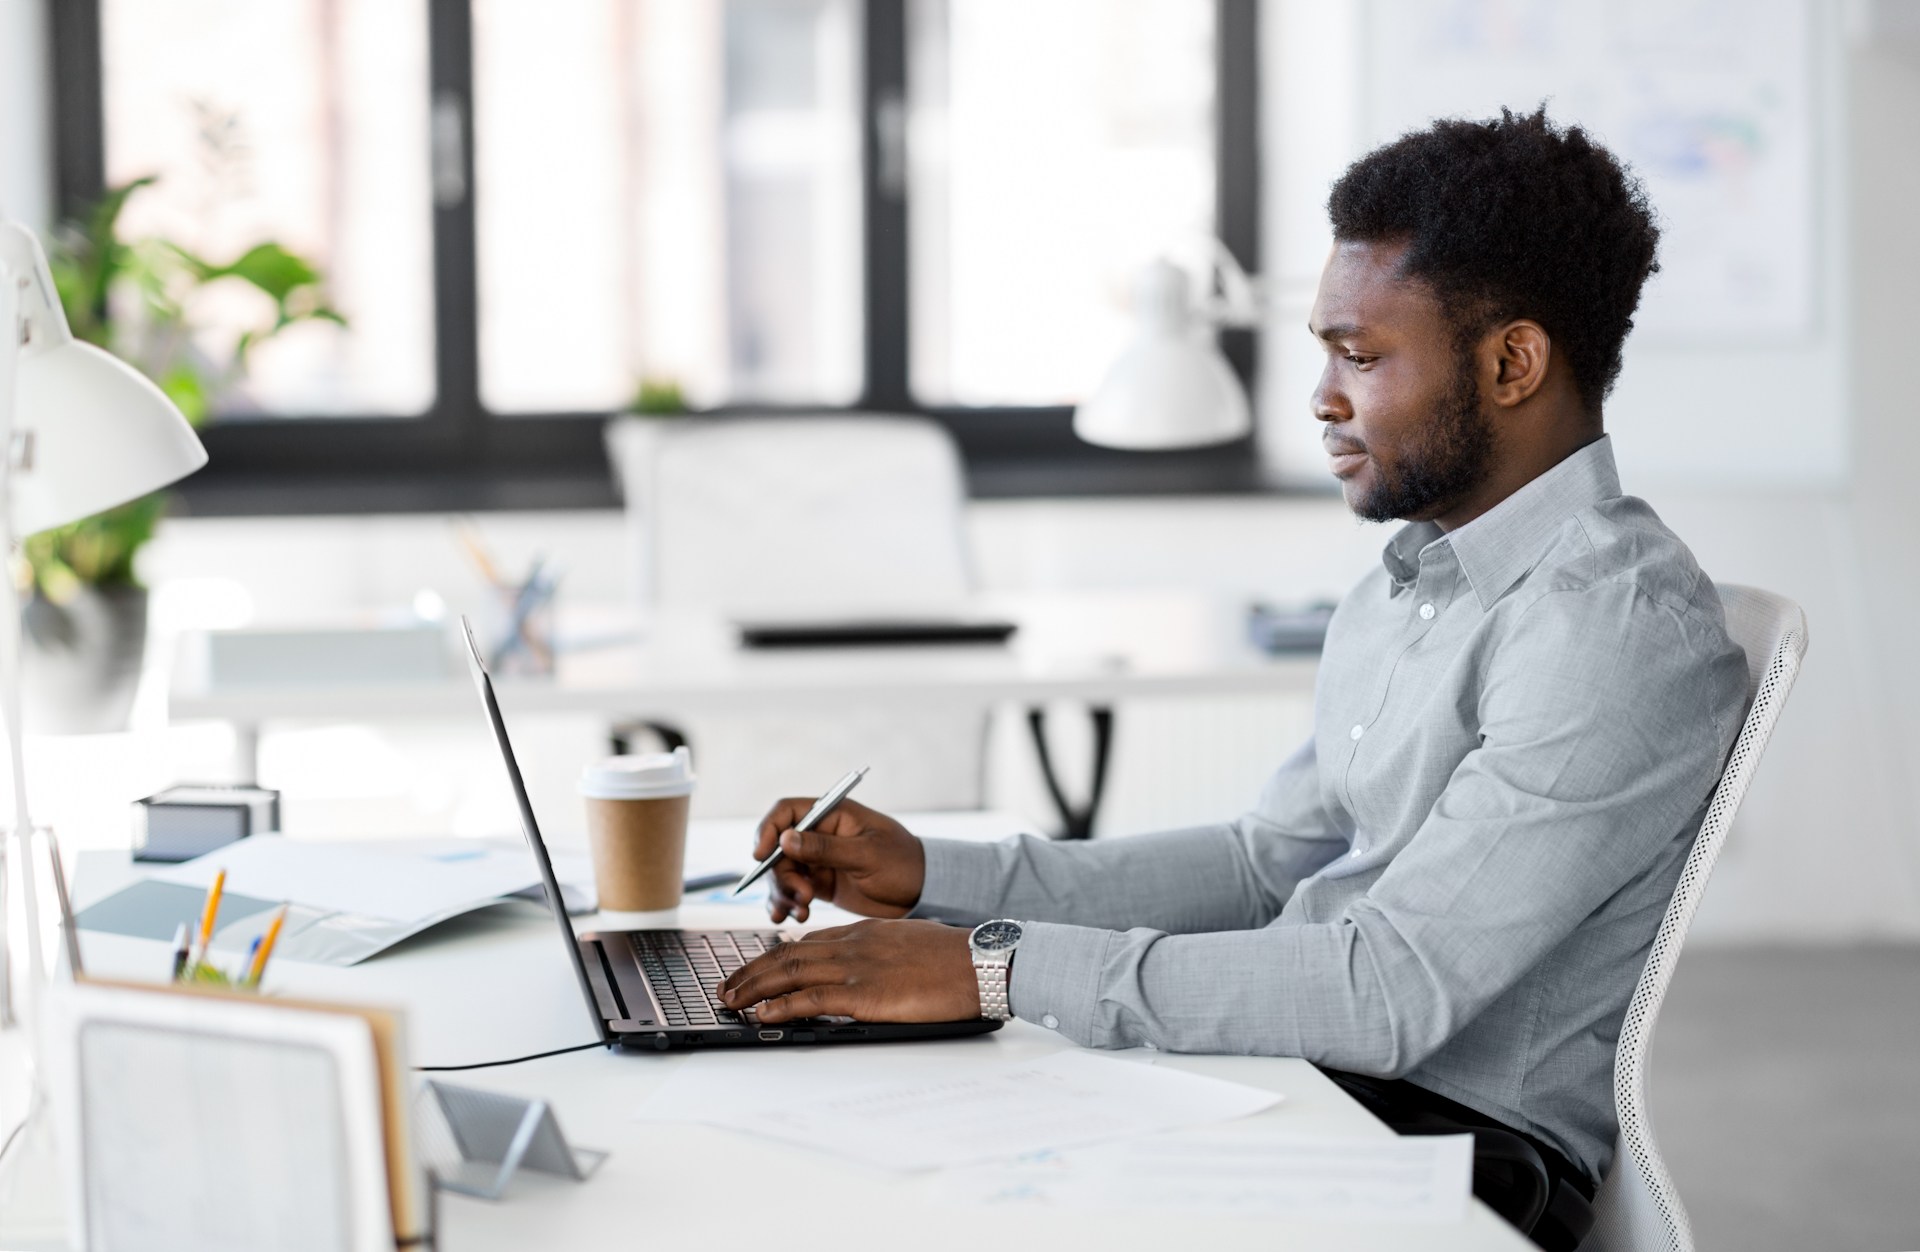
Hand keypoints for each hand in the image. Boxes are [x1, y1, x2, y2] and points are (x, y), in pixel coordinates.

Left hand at [718, 918, 977, 1022]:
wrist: (979, 962)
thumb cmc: (952, 958)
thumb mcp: (907, 943)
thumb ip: (877, 953)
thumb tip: (862, 972)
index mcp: (863, 932)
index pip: (807, 942)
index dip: (774, 957)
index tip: (756, 969)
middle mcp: (852, 945)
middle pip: (787, 954)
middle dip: (751, 971)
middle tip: (727, 986)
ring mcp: (856, 967)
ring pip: (790, 972)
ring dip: (753, 987)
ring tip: (730, 999)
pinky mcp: (865, 993)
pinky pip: (812, 998)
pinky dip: (782, 1005)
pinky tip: (763, 1013)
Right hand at [753, 796, 925, 922]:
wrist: (922, 893)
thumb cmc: (903, 864)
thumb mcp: (867, 855)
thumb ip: (827, 848)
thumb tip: (786, 838)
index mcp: (833, 814)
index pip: (786, 811)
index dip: (768, 830)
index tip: (761, 855)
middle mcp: (820, 835)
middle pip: (778, 848)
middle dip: (781, 875)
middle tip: (803, 897)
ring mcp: (817, 861)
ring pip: (780, 873)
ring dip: (783, 893)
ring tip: (801, 912)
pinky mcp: (818, 884)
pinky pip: (790, 892)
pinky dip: (784, 905)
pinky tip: (786, 918)